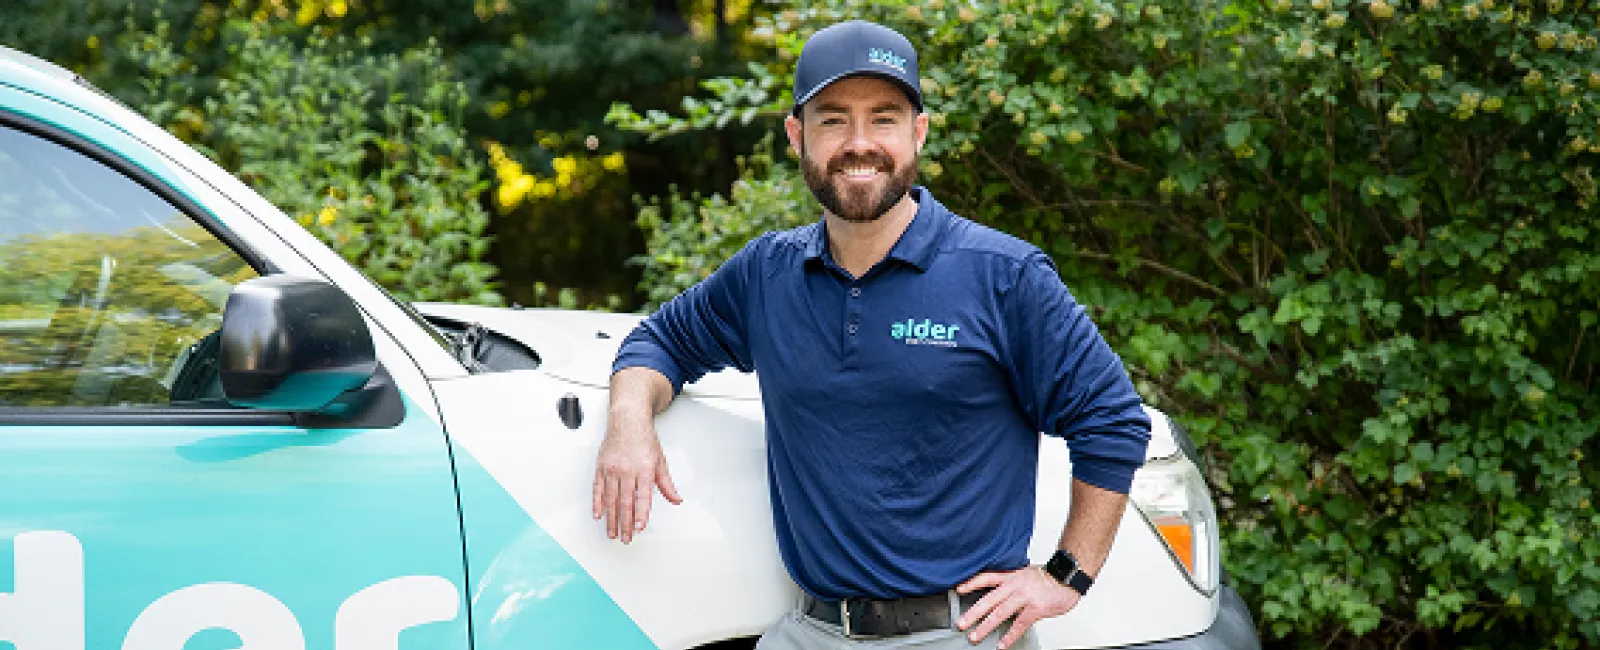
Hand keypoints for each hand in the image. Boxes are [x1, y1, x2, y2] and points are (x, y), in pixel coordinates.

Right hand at [591, 414, 680, 542]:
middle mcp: (627, 470)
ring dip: (611, 519)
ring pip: (610, 499)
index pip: (643, 497)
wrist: (627, 420)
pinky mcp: (601, 467)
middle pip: (625, 502)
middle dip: (626, 523)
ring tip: (613, 532)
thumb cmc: (643, 439)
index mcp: (643, 469)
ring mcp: (612, 469)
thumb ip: (667, 483)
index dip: (641, 514)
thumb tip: (676, 499)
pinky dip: (597, 504)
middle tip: (626, 538)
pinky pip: (597, 489)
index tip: (640, 527)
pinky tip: (598, 515)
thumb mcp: (660, 460)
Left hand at [956, 566, 1080, 649]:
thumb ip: (1011, 584)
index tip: (958, 589)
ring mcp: (1024, 597)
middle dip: (973, 613)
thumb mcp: (1025, 574)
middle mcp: (1015, 585)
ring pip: (1000, 613)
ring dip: (986, 626)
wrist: (1068, 576)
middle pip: (989, 599)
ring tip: (975, 636)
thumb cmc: (1049, 577)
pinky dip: (1009, 636)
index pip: (987, 577)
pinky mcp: (1035, 609)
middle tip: (961, 623)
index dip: (972, 583)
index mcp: (1011, 576)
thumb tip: (999, 596)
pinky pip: (1019, 625)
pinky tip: (1001, 644)